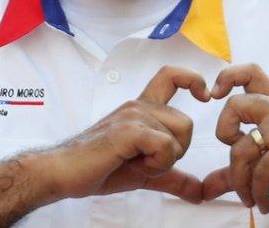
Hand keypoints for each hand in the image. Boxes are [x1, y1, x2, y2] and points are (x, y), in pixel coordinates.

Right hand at [51, 66, 210, 202]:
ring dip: (163, 160)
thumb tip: (199, 193)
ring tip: (136, 163)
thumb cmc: (99, 167)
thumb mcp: (145, 173)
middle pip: (186, 122)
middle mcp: (138, 106)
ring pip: (178, 135)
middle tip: (147, 162)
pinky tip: (135, 165)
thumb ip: (173, 178)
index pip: (171, 76)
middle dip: (176, 152)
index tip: (204, 95)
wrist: (64, 173)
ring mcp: (133, 115)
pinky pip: (166, 145)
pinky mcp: (129, 130)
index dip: (193, 79)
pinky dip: (157, 163)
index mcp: (141, 108)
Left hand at [201, 64, 268, 213]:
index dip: (227, 77)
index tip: (213, 97)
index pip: (250, 73)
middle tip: (236, 158)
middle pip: (235, 104)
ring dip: (241, 181)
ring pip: (243, 147)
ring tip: (251, 198)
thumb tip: (206, 188)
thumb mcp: (268, 168)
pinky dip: (258, 191)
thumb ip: (237, 172)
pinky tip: (265, 202)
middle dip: (224, 133)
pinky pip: (261, 169)